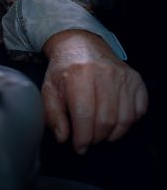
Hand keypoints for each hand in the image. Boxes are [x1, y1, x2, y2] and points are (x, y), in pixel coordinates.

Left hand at [41, 30, 147, 154]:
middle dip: (96, 137)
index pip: (85, 116)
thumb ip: (53, 114)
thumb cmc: (64, 68)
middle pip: (105, 121)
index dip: (82, 138)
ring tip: (100, 131)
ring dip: (112, 133)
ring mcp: (122, 75)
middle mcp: (103, 73)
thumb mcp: (50, 88)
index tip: (79, 146)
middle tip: (88, 138)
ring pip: (124, 119)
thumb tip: (63, 137)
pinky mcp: (135, 79)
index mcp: (79, 74)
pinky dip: (129, 121)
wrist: (80, 43)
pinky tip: (115, 119)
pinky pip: (139, 110)